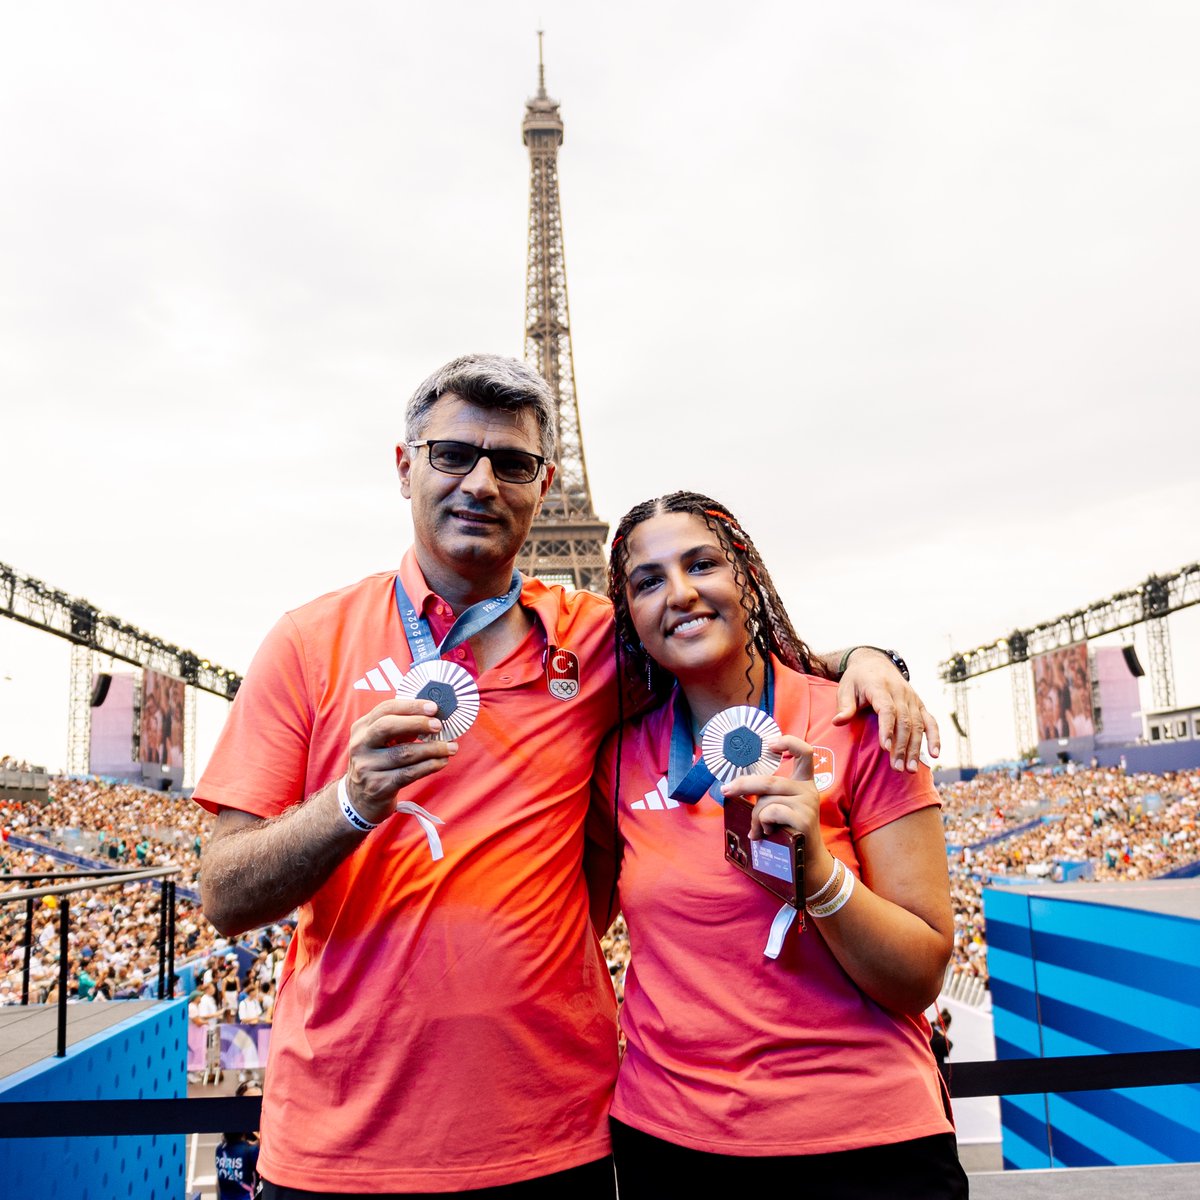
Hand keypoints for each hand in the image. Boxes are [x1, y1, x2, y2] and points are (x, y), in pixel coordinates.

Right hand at [344, 696, 457, 823]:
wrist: (360, 798)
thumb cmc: (379, 762)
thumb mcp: (382, 742)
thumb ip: (402, 728)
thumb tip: (433, 716)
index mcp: (362, 728)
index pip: (385, 709)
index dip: (411, 706)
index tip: (433, 707)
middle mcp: (360, 745)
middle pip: (388, 726)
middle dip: (418, 723)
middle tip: (439, 726)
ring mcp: (367, 767)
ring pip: (404, 753)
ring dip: (432, 749)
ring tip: (451, 747)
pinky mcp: (378, 786)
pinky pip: (409, 773)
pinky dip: (429, 766)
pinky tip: (441, 762)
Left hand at [721, 735, 835, 885]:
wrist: (806, 859)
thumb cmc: (788, 830)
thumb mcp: (781, 806)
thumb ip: (767, 793)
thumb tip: (733, 786)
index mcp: (805, 782)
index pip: (805, 752)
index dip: (788, 742)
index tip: (769, 744)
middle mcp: (808, 790)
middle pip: (770, 780)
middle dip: (743, 786)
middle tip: (726, 790)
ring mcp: (807, 804)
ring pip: (766, 799)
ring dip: (754, 816)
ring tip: (757, 829)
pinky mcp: (803, 820)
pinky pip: (770, 813)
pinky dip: (761, 823)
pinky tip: (767, 832)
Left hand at [833, 650, 939, 771]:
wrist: (875, 663)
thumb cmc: (857, 680)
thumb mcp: (845, 688)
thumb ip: (844, 706)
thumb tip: (837, 722)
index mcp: (880, 687)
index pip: (887, 709)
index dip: (887, 729)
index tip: (885, 748)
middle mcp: (900, 692)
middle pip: (904, 721)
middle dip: (901, 746)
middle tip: (897, 768)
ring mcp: (912, 698)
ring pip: (918, 724)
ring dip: (915, 747)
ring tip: (910, 769)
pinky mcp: (919, 704)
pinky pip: (931, 721)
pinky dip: (934, 737)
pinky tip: (934, 754)